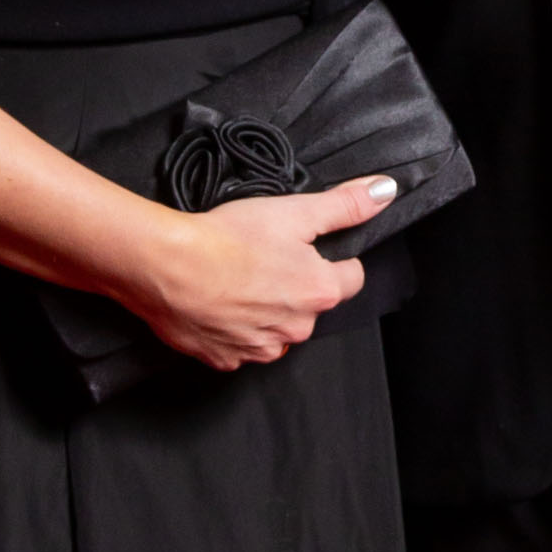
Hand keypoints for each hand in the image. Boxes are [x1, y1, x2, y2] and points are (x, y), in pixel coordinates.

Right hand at [126, 179, 391, 371]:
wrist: (166, 266)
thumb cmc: (227, 238)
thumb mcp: (293, 211)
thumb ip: (345, 205)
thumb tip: (385, 192)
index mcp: (319, 292)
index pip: (350, 278)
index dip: (330, 259)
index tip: (305, 247)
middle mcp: (297, 328)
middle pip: (310, 305)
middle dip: (294, 286)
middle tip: (262, 259)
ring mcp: (260, 349)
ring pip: (276, 328)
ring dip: (265, 311)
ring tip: (236, 281)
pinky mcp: (226, 359)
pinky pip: (241, 346)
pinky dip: (234, 329)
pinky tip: (217, 303)